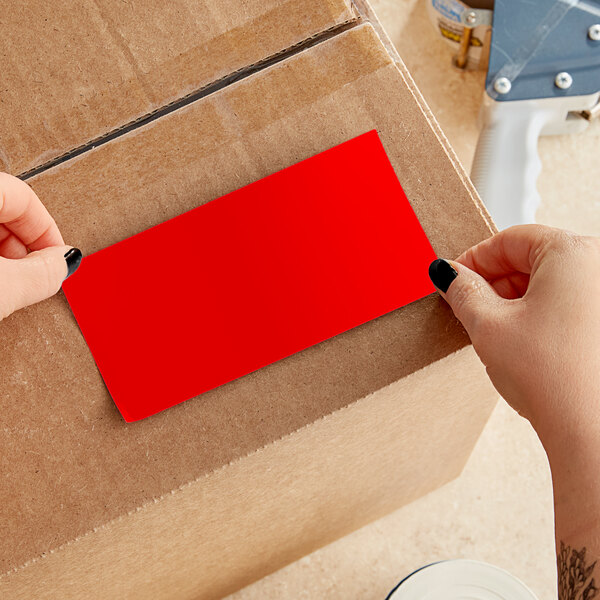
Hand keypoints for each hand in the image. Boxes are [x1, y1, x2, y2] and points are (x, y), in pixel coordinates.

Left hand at [0, 173, 80, 321]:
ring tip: (6, 285)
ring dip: (2, 256)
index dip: (49, 232)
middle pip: (3, 209)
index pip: (24, 197)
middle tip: (33, 275)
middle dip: (24, 246)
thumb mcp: (0, 289)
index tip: (59, 259)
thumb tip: (65, 263)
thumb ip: (41, 273)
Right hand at [428, 224, 599, 447]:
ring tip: (493, 330)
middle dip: (493, 282)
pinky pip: (566, 303)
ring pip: (548, 283)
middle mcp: (599, 268)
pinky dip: (538, 314)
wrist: (591, 431)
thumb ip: (462, 291)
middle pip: (531, 259)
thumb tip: (448, 274)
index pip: (510, 239)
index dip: (473, 259)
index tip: (454, 279)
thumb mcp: (488, 326)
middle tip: (467, 306)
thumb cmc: (554, 378)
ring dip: (514, 300)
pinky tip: (521, 341)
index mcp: (573, 253)